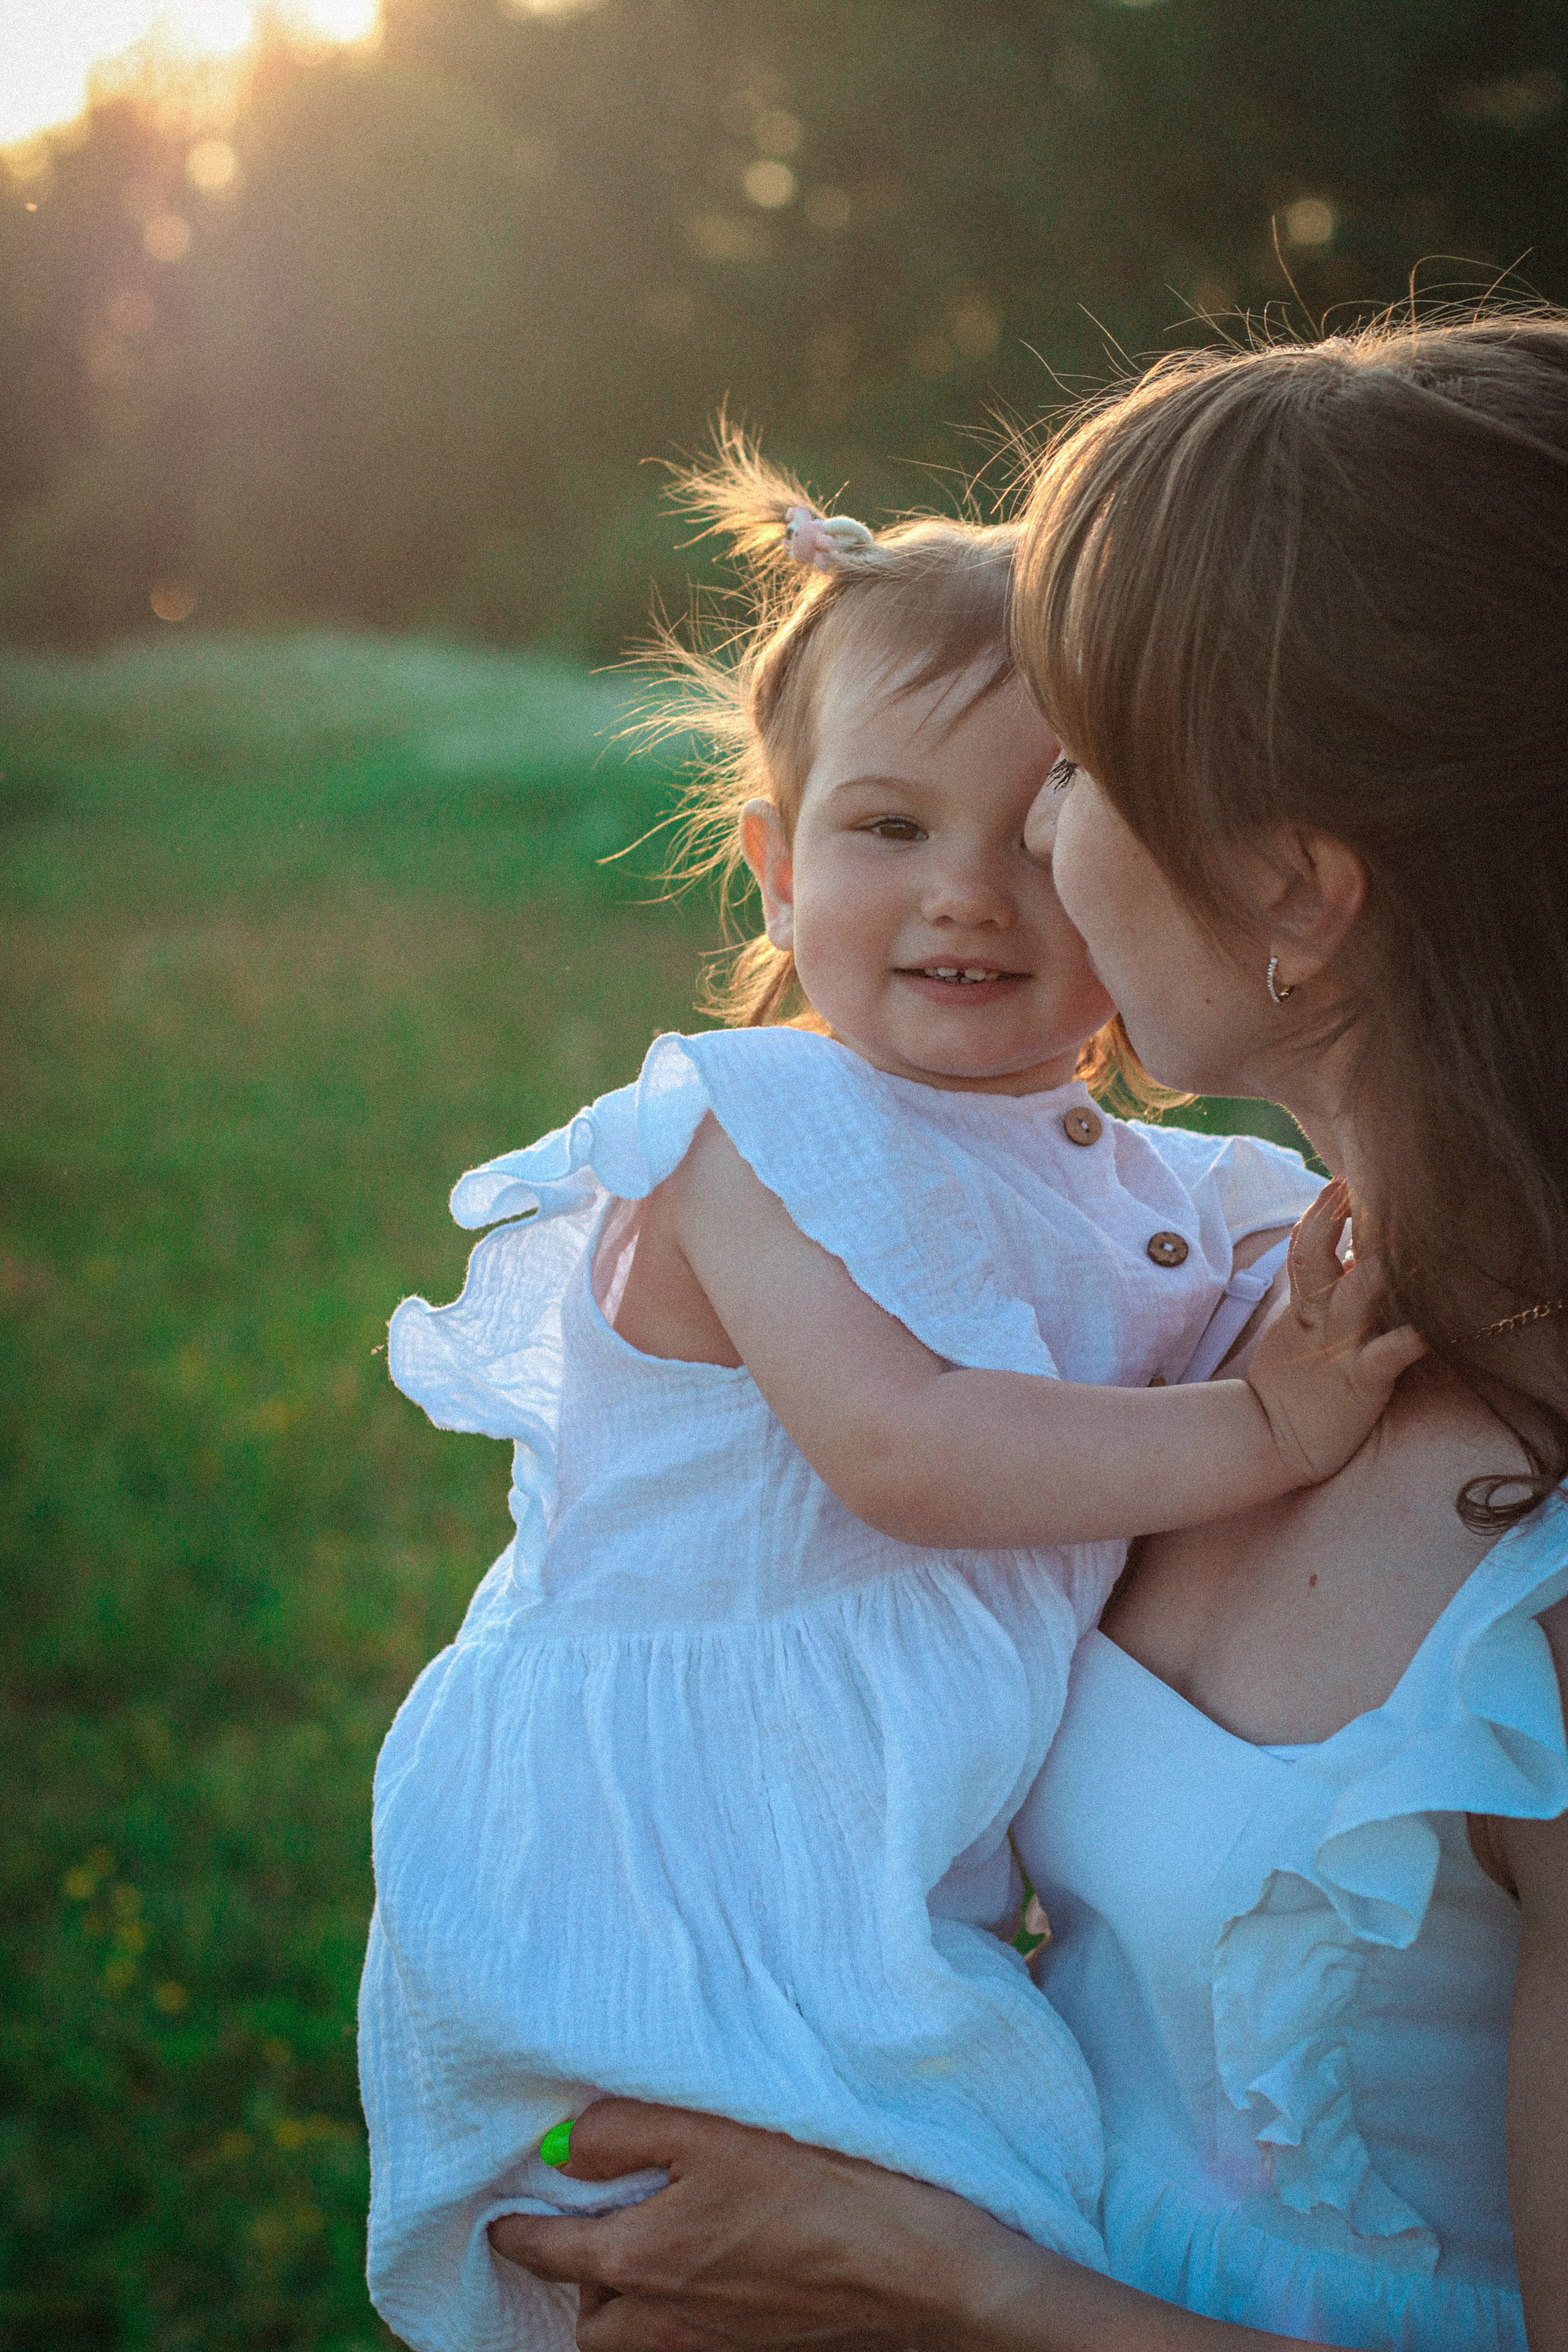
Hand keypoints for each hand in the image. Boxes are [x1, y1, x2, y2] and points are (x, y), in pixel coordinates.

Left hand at [486, 2099, 1036, 2351]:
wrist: (920, 2273)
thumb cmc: (821, 2189)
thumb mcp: (715, 2132)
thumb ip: (627, 2133)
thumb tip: (560, 2146)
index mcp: (641, 2262)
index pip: (543, 2255)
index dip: (514, 2233)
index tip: (500, 2217)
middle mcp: (662, 2321)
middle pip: (585, 2318)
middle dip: (572, 2282)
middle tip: (580, 2231)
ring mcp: (711, 2346)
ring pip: (632, 2343)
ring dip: (619, 2310)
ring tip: (637, 2258)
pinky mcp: (757, 2351)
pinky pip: (685, 2348)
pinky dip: (671, 2325)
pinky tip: (704, 2279)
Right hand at [1245, 1180, 1424, 1485]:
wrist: (1272, 1442)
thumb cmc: (1295, 1385)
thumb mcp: (1298, 1330)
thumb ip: (1319, 1293)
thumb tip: (1345, 1250)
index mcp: (1303, 1307)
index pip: (1303, 1247)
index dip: (1318, 1212)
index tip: (1338, 1180)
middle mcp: (1317, 1320)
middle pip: (1314, 1257)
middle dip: (1330, 1218)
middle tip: (1350, 1184)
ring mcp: (1337, 1349)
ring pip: (1351, 1297)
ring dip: (1373, 1266)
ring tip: (1391, 1240)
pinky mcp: (1359, 1381)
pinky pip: (1386, 1354)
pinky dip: (1408, 1338)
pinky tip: (1431, 1325)